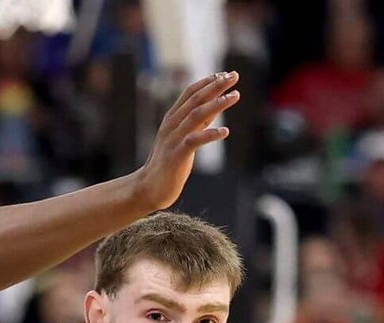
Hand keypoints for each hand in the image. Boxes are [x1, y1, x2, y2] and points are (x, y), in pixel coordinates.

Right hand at [133, 72, 240, 210]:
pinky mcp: (177, 155)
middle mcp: (171, 125)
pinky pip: (194, 141)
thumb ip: (199, 122)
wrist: (149, 188)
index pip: (190, 93)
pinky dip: (210, 134)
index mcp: (172, 119)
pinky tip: (225, 131)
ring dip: (217, 104)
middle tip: (234, 76)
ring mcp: (173, 139)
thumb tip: (217, 105)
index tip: (226, 74)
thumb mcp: (184, 137)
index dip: (208, 82)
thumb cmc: (168, 163)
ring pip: (196, 115)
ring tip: (234, 96)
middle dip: (215, 86)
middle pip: (195, 100)